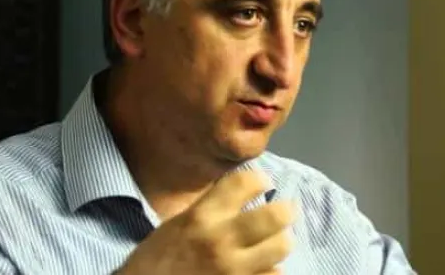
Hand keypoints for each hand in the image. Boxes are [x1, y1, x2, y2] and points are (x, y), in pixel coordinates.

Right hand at [116, 170, 294, 274]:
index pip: (245, 182)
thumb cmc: (158, 258)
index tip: (263, 183)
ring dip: (280, 241)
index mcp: (202, 216)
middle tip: (286, 211)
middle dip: (286, 210)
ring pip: (281, 246)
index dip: (260, 179)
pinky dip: (271, 269)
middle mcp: (221, 240)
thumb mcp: (179, 222)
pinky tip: (263, 266)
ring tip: (275, 241)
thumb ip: (212, 207)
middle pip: (276, 216)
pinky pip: (274, 274)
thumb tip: (245, 190)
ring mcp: (233, 269)